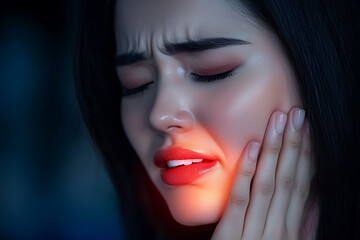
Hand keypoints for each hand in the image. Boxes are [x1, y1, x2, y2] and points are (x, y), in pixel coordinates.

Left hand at [211, 107, 311, 239]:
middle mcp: (279, 231)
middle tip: (297, 114)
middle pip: (289, 181)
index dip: (307, 156)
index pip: (303, 187)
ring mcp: (255, 234)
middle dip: (295, 146)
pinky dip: (247, 172)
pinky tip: (251, 147)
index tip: (307, 130)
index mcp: (292, 232)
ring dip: (275, 150)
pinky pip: (239, 200)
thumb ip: (305, 228)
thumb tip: (315, 200)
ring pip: (269, 185)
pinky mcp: (229, 238)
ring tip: (280, 121)